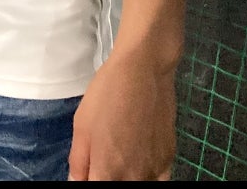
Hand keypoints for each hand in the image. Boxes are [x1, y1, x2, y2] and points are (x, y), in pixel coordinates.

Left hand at [68, 49, 176, 179]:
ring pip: (138, 185)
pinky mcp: (169, 159)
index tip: (90, 171)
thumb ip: (78, 163)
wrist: (143, 69)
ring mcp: (154, 171)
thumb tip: (77, 182)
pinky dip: (148, 177)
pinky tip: (140, 162)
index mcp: (106, 172)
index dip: (90, 180)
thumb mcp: (81, 125)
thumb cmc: (107, 93)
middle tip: (104, 158)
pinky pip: (158, 181)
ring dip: (127, 177)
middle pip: (118, 188)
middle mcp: (132, 178)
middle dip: (108, 177)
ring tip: (121, 156)